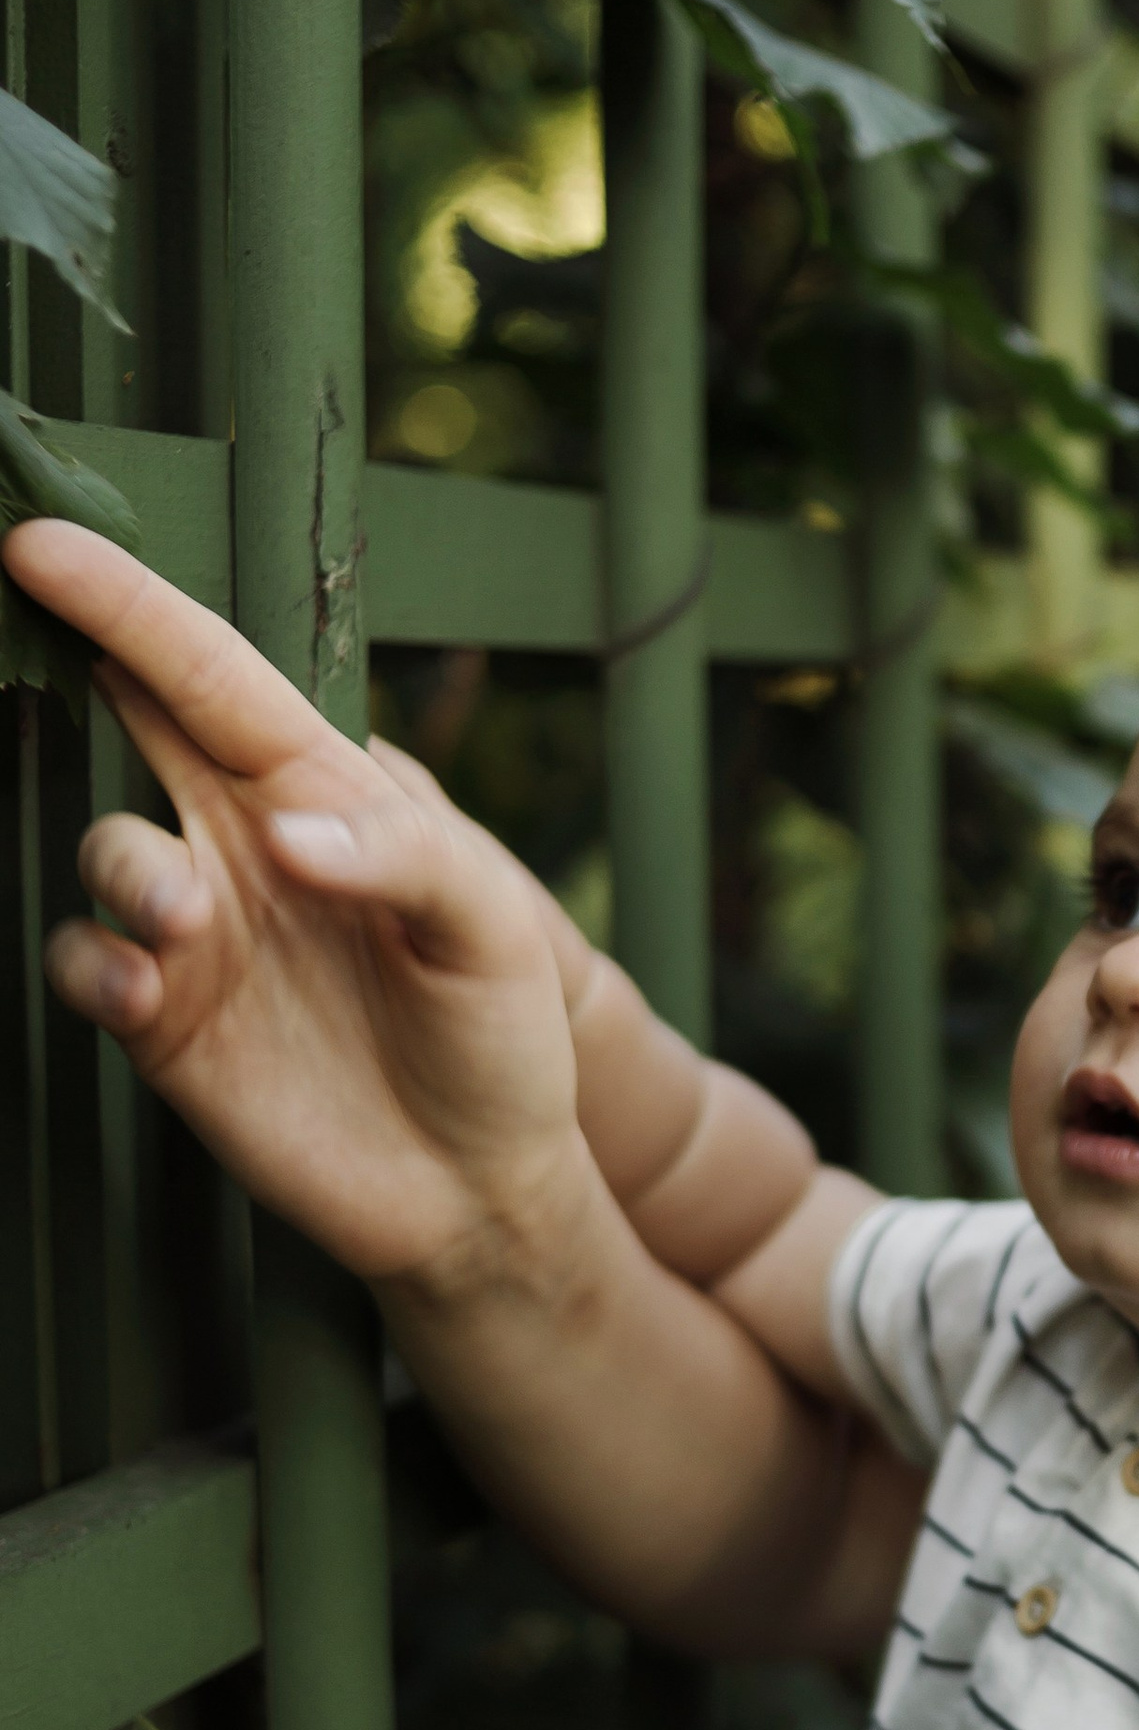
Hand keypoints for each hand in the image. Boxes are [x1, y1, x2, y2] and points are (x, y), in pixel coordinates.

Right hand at [6, 519, 580, 1288]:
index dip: (129, 604)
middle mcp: (242, 840)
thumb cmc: (500, 1036)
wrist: (478, 1188)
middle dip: (66, 671)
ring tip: (186, 918)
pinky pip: (85, 963)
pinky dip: (96, 964)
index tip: (38, 541)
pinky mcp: (162, 1016)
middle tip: (13, 631)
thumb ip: (405, 858)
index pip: (212, 673)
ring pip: (107, 849)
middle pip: (130, 726)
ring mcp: (197, 928)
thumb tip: (284, 833)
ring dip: (128, 869)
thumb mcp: (490, 931)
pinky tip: (146, 993)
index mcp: (322, 790)